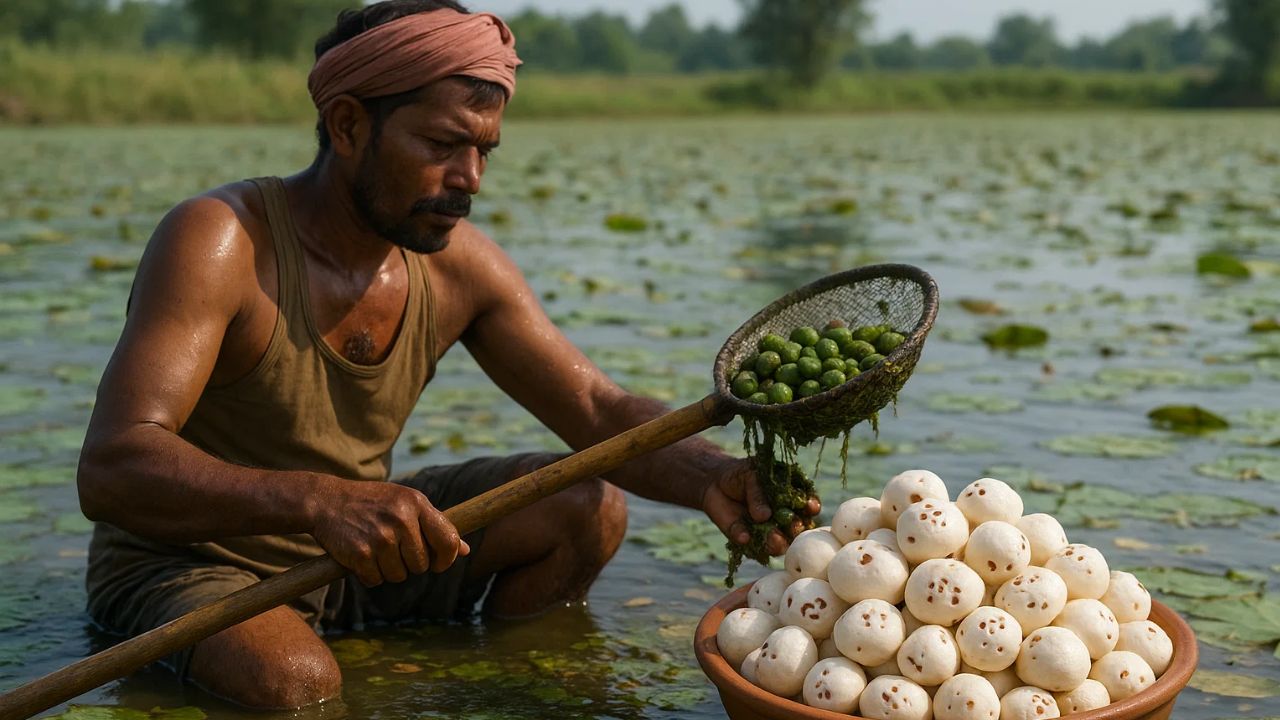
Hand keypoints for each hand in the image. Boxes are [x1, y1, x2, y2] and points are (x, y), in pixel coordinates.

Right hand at [310, 479, 468, 586]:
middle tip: (394, 549)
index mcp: (416, 503)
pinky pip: (376, 580)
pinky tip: (362, 556)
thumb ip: (434, 525)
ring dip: (388, 570)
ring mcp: (380, 537)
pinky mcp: (361, 554)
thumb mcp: (405, 503)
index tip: (438, 563)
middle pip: (422, 565)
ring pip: (399, 576)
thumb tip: (466, 550)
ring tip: (376, 549)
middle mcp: (401, 519)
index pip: (449, 541)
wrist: (325, 501)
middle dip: (410, 564)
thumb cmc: (372, 503)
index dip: (447, 559)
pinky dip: (369, 575)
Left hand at [701, 458, 821, 556]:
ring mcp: (769, 532)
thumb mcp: (750, 476)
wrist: (714, 484)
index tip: (810, 506)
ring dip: (777, 542)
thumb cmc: (740, 476)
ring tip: (773, 538)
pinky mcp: (750, 542)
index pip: (807, 505)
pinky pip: (753, 547)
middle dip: (796, 527)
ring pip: (779, 543)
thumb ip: (758, 494)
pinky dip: (749, 542)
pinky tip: (744, 536)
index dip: (811, 506)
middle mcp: (784, 519)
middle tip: (794, 526)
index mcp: (791, 498)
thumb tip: (764, 516)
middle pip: (797, 528)